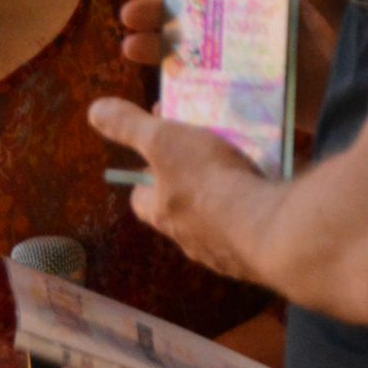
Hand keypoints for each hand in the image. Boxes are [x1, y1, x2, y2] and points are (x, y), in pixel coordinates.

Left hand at [87, 96, 271, 281]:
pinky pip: (253, 231)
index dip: (146, 176)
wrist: (273, 230)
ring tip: (240, 167)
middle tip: (204, 154)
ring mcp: (226, 252)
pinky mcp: (260, 256)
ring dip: (224, 199)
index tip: (159, 153)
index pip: (141, 199)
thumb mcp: (163, 141)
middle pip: (180, 210)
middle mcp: (189, 239)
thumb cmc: (210, 182)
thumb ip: (129, 126)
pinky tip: (268, 191)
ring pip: (218, 222)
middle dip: (187, 185)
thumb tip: (94, 111)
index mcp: (162, 214)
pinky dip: (255, 211)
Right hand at [123, 0, 350, 128]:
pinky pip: (195, 93)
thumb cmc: (353, 56)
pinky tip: (157, 102)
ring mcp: (233, 58)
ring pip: (182, 47)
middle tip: (133, 13)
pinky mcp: (232, 93)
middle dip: (154, 6)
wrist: (360, 107)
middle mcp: (240, 21)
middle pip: (186, 7)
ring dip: (152, 44)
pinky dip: (173, 98)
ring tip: (132, 47)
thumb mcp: (344, 21)